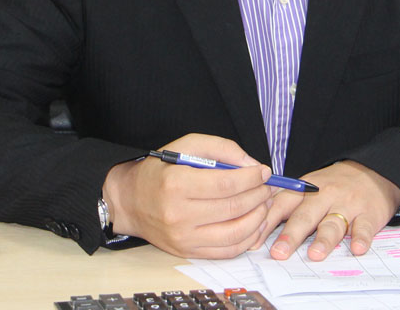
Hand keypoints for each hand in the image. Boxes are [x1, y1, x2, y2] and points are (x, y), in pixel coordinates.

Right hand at [101, 133, 273, 258]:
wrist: (130, 201)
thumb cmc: (160, 171)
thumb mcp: (186, 146)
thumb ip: (220, 148)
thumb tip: (251, 164)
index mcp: (176, 184)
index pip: (226, 184)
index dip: (251, 178)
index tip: (264, 172)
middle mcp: (179, 214)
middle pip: (233, 208)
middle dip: (259, 196)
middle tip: (269, 187)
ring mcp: (183, 237)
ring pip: (235, 233)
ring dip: (258, 218)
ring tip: (264, 204)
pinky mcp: (187, 252)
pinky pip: (226, 251)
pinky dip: (247, 238)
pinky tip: (254, 224)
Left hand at [262, 160, 399, 261]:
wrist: (373, 171)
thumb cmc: (334, 186)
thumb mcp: (308, 188)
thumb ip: (286, 206)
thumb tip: (255, 229)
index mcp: (306, 190)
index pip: (282, 204)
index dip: (267, 222)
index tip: (253, 241)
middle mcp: (325, 196)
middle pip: (305, 216)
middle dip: (291, 235)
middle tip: (279, 253)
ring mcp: (347, 205)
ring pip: (333, 223)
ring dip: (323, 239)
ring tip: (315, 254)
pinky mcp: (369, 214)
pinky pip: (365, 227)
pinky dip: (361, 238)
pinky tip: (357, 248)